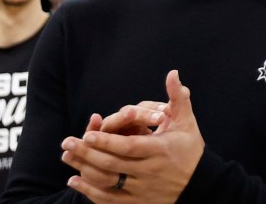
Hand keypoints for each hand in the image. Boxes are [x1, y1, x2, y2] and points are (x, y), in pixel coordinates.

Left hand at [61, 70, 203, 202]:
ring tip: (66, 158)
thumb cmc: (190, 148)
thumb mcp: (186, 122)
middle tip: (67, 143)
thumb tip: (173, 73)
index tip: (87, 134)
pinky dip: (88, 191)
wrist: (198, 185)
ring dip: (84, 170)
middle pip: (112, 164)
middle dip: (87, 153)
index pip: (128, 147)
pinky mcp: (136, 203)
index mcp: (160, 150)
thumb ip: (177, 97)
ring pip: (106, 182)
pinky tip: (75, 180)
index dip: (107, 141)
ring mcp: (141, 190)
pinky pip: (107, 199)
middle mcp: (148, 172)